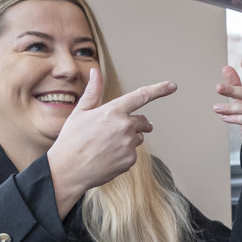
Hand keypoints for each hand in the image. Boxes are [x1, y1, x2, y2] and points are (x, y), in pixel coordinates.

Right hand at [47, 68, 175, 216]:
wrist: (68, 169)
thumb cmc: (71, 139)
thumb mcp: (80, 112)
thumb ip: (93, 91)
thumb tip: (96, 72)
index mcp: (113, 111)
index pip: (141, 96)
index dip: (159, 90)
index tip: (172, 86)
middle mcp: (125, 126)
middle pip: (143, 122)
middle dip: (139, 124)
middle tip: (121, 130)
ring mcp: (129, 144)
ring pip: (138, 139)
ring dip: (128, 140)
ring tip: (106, 146)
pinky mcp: (130, 160)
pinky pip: (132, 154)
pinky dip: (123, 155)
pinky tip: (107, 157)